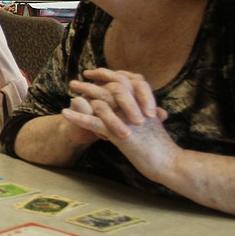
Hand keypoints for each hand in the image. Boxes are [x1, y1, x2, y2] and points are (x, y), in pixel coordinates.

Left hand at [62, 68, 176, 175]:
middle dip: (90, 83)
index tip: (93, 73)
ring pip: (100, 102)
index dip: (107, 75)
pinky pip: (94, 122)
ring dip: (81, 96)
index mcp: (143, 102)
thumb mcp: (152, 123)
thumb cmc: (161, 146)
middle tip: (74, 82)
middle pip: (109, 87)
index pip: (123, 80)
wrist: (169, 162)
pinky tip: (65, 113)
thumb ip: (142, 111)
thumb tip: (133, 104)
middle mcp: (135, 107)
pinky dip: (78, 117)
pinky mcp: (120, 133)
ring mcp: (127, 119)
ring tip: (68, 94)